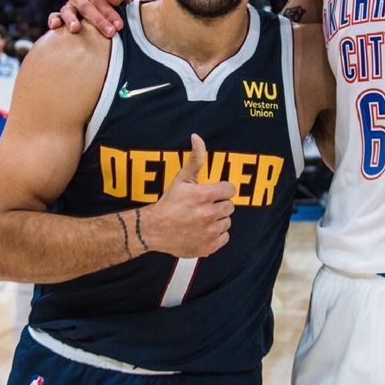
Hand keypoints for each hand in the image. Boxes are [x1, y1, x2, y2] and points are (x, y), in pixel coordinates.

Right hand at [47, 0, 130, 36]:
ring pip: (67, 11)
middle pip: (85, 6)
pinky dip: (53, 20)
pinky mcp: (63, 16)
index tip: (119, 25)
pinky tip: (55, 26)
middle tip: (110, 32)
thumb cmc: (118, 1)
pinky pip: (55, 16)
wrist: (113, 9)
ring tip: (76, 29)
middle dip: (98, 20)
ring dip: (71, 20)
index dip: (109, 12)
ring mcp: (68, 5)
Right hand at [140, 135, 234, 257]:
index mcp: (204, 195)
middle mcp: (208, 214)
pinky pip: (225, 237)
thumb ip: (195, 158)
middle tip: (204, 207)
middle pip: (230, 206)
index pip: (230, 189)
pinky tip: (203, 230)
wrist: (154, 230)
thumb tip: (197, 137)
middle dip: (219, 205)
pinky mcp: (209, 247)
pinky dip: (217, 235)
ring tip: (201, 219)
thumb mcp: (181, 178)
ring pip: (227, 222)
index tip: (212, 193)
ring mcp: (209, 232)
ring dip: (218, 220)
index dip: (221, 190)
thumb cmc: (169, 202)